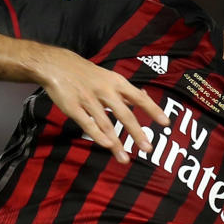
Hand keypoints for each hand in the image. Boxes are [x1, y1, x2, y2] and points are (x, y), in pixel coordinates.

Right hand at [37, 48, 169, 162]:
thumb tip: (146, 94)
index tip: (166, 123)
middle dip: (137, 133)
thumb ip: (127, 90)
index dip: (153, 109)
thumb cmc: (89, 74)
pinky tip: (107, 146)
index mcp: (116, 83)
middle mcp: (105, 91)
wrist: (57, 64)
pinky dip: (98, 135)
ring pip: (106, 124)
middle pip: (124, 114)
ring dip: (117, 143)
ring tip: (125, 159)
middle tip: (148, 149)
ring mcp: (88, 99)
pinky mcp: (73, 107)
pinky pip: (87, 124)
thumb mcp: (110, 77)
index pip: (139, 97)